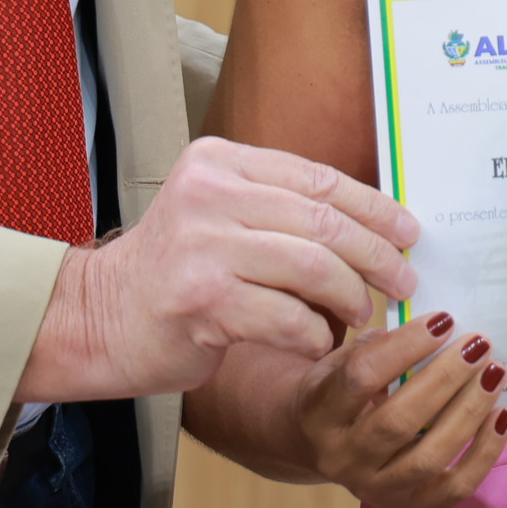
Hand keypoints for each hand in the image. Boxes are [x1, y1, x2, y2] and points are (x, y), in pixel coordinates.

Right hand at [16, 137, 419, 402]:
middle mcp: (209, 195)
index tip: (408, 231)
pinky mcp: (200, 301)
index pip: (318, 178)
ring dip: (351, 297)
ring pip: (313, 267)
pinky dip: (314, 334)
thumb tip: (376, 224)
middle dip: (376, 253)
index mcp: (219, 163)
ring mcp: (202, 247)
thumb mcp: (220, 216)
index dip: (373, 207)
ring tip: (363, 314)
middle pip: (323, 221)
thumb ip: (281, 209)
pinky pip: (287, 316)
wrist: (98, 319)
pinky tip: (319, 344)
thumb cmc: (175, 272)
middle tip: (404, 279)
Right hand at [296, 310, 506, 507]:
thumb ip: (375, 346)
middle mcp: (342, 459)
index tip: (444, 320)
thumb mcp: (338, 363)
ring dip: (469, 412)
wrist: (319, 448)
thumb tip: (435, 330)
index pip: (361, 377)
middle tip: (479, 345)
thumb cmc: (339, 393)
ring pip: (428, 458)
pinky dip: (484, 454)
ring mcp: (374, 490)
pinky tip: (502, 416)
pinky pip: (453, 489)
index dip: (405, 346)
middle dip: (445, 378)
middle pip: (398, 421)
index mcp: (319, 415)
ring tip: (495, 374)